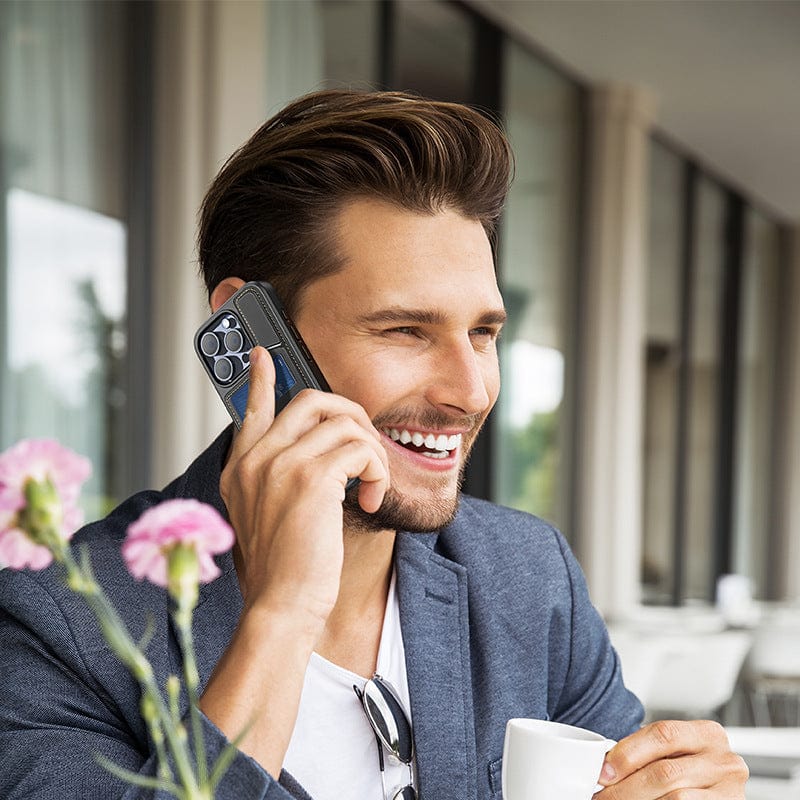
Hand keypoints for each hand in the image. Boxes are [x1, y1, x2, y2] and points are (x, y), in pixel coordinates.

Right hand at [220, 346, 389, 627]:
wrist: (281, 607)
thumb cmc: (284, 569)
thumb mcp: (269, 517)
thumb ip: (280, 479)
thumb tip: (320, 451)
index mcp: (242, 469)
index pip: (251, 409)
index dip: (261, 379)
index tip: (264, 355)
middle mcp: (255, 460)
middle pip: (312, 400)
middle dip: (352, 416)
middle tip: (365, 448)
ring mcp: (280, 465)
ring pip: (345, 423)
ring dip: (371, 452)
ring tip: (369, 484)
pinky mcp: (310, 479)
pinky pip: (360, 449)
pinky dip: (375, 469)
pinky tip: (369, 496)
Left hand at [597, 719, 747, 798]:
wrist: (713, 791)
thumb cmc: (689, 770)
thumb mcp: (674, 753)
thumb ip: (647, 752)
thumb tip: (606, 766)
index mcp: (708, 734)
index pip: (663, 734)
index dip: (629, 752)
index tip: (604, 771)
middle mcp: (724, 761)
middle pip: (665, 772)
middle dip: (627, 787)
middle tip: (604, 794)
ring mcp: (730, 792)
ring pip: (675, 798)